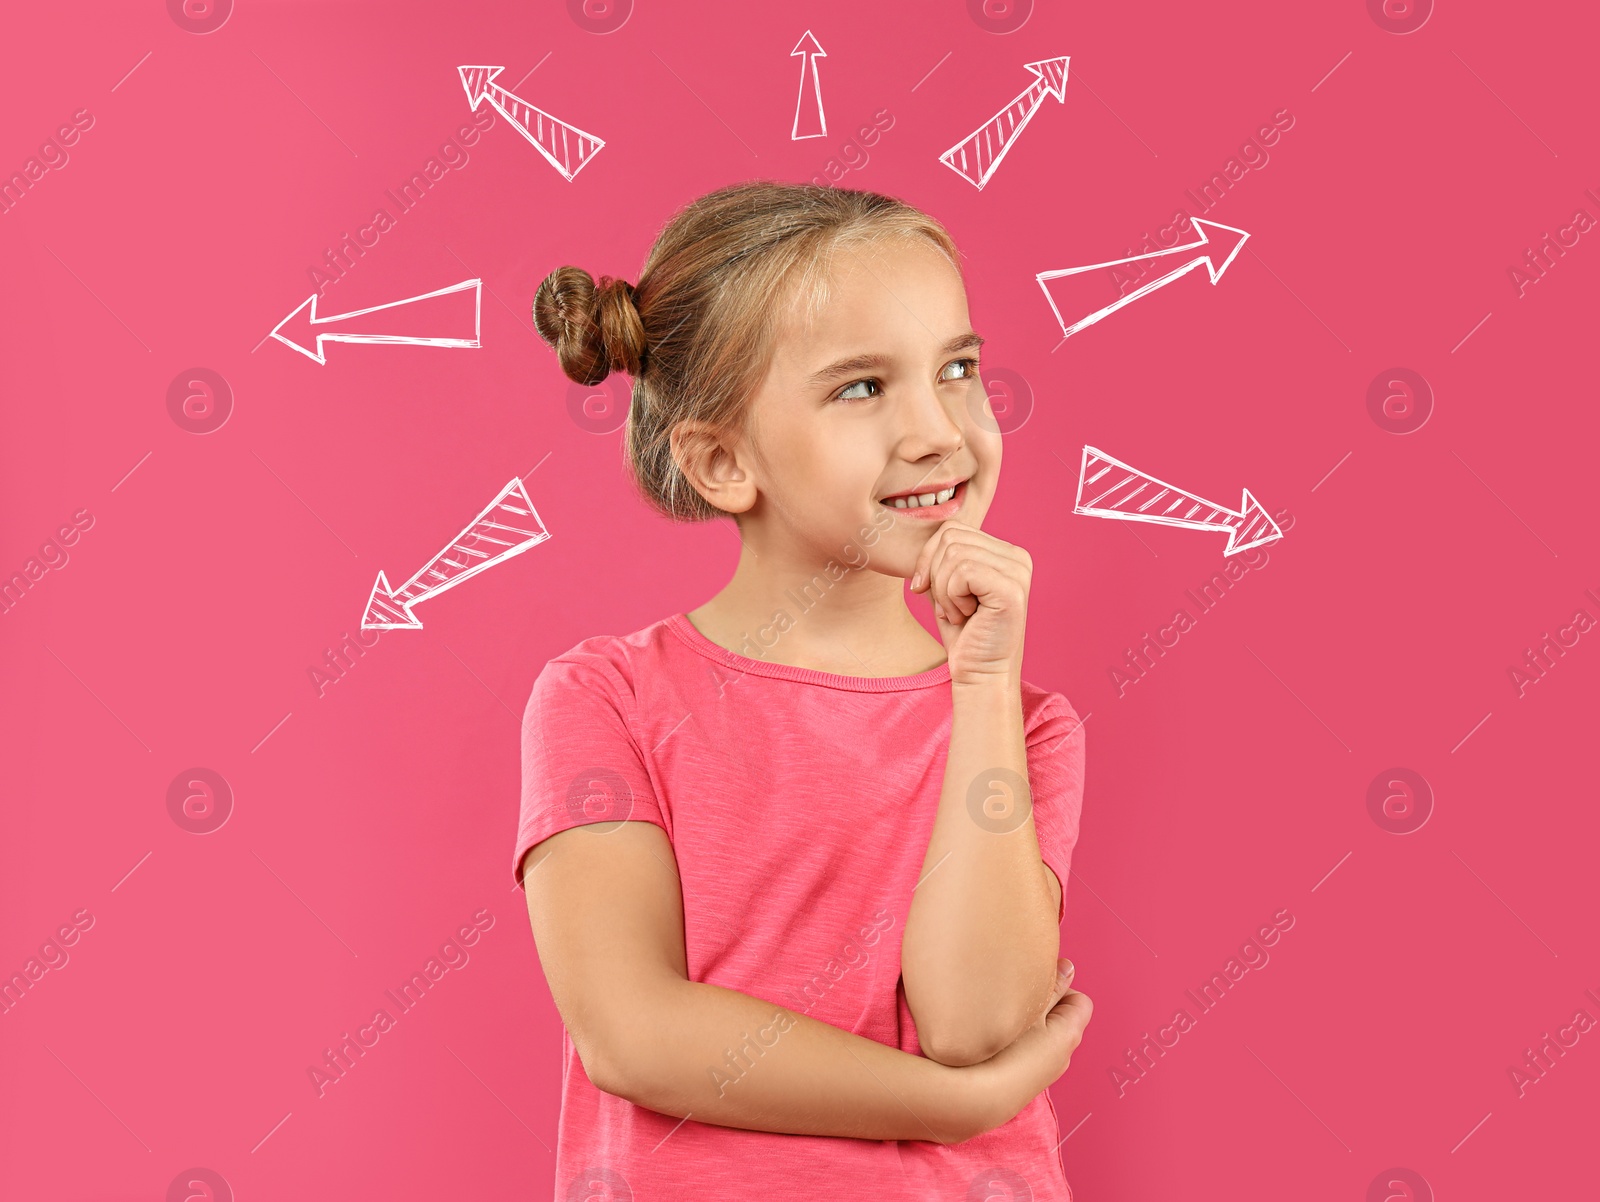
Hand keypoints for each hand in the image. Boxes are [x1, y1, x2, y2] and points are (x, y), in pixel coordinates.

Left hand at [908, 523, 1031, 684]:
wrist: (980, 674)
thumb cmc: (963, 634)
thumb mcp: (946, 586)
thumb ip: (940, 557)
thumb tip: (921, 537)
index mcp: (1005, 552)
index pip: (951, 529)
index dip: (928, 558)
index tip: (926, 589)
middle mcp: (1018, 557)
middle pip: (950, 537)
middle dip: (934, 575)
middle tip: (949, 607)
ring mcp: (1017, 572)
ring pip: (953, 554)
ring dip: (943, 591)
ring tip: (959, 613)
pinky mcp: (1011, 589)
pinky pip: (961, 572)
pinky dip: (951, 598)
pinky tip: (966, 617)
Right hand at [966, 959, 1092, 1134]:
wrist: (975, 1098)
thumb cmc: (1004, 1048)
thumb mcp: (1029, 1008)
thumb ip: (1051, 986)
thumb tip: (1068, 966)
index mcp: (1070, 1034)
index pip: (1080, 1000)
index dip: (1059, 988)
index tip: (1033, 986)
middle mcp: (1063, 1056)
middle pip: (1060, 1017)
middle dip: (1040, 1004)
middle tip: (1014, 999)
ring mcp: (1043, 1073)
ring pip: (1041, 1035)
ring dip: (1025, 1023)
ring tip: (1001, 1019)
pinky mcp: (1024, 1082)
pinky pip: (1026, 1051)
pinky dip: (1016, 1042)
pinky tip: (994, 1041)